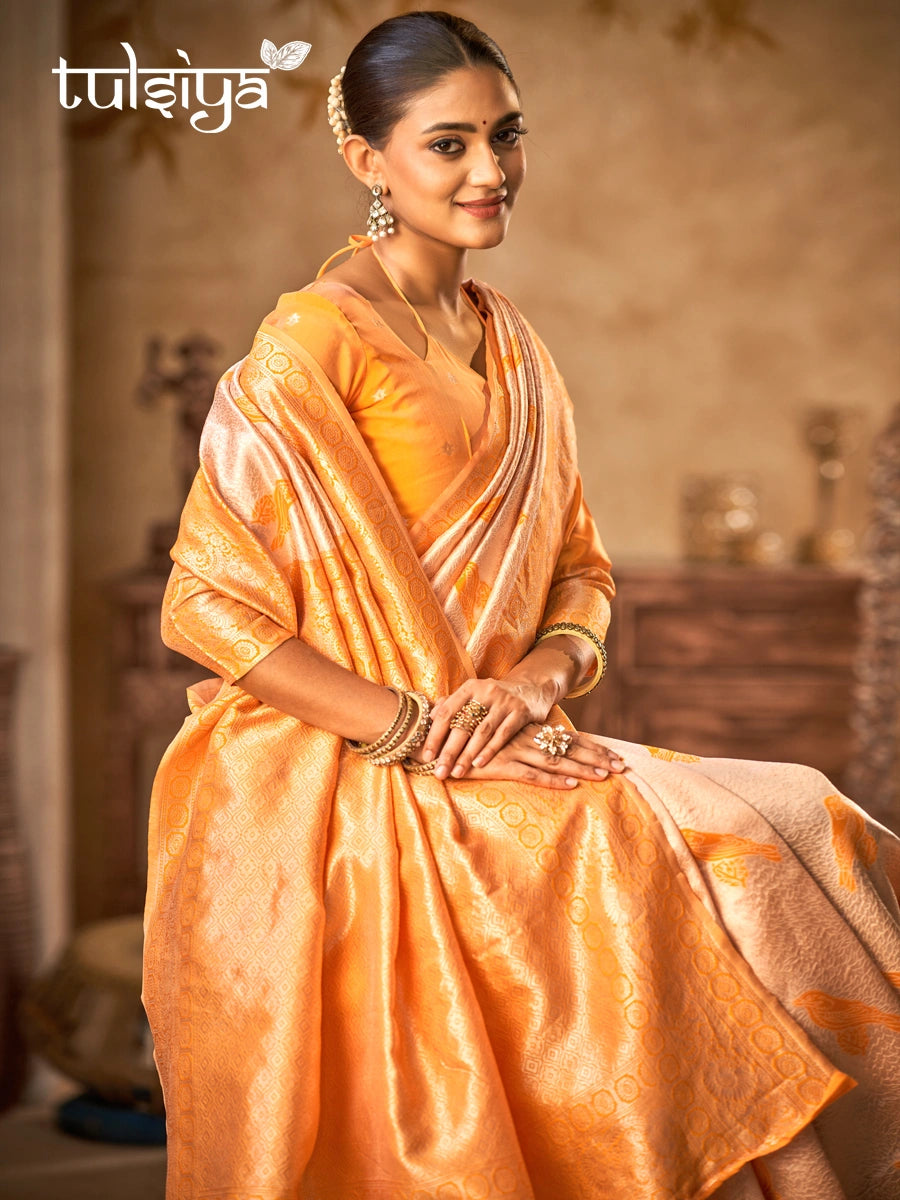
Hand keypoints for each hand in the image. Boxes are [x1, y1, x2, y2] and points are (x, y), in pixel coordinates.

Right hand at [408, 722, 625, 787]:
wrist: (437, 739)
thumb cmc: (468, 743)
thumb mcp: (499, 741)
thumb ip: (519, 745)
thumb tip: (544, 754)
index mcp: (528, 732)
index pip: (568, 739)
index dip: (593, 748)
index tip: (616, 757)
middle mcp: (525, 738)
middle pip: (569, 748)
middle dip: (597, 757)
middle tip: (623, 767)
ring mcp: (514, 750)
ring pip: (556, 761)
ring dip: (582, 769)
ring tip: (605, 776)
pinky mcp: (500, 765)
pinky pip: (532, 774)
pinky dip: (553, 780)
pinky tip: (571, 786)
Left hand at [420, 677, 557, 780]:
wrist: (532, 688)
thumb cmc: (495, 698)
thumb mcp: (474, 695)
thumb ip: (452, 704)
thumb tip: (430, 717)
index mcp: (470, 688)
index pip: (447, 713)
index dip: (435, 735)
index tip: (426, 756)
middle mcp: (486, 691)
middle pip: (462, 725)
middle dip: (449, 751)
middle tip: (439, 771)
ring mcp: (504, 701)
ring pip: (482, 732)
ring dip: (468, 754)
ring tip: (457, 772)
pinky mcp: (520, 712)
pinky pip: (502, 734)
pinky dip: (490, 750)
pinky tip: (479, 764)